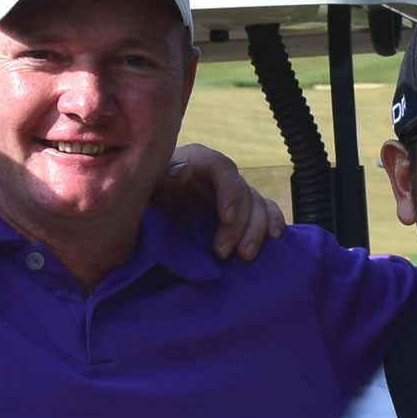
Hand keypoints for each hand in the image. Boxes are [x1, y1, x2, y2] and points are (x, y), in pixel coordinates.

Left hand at [153, 144, 286, 260]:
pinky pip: (265, 212)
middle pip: (243, 192)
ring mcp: (232, 193)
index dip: (229, 192)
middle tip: (227, 254)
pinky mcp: (240, 210)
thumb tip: (184, 170)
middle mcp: (220, 174)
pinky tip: (273, 241)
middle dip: (241, 224)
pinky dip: (272, 224)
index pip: (222, 169)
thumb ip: (162, 176)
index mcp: (198, 161)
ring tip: (246, 257)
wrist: (146, 212)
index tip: (226, 219)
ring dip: (257, 230)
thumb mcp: (145, 184)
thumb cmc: (143, 193)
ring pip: (258, 205)